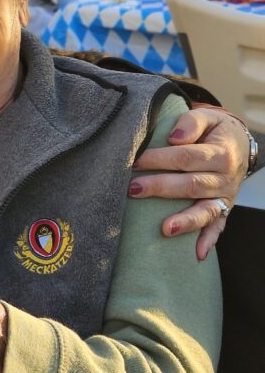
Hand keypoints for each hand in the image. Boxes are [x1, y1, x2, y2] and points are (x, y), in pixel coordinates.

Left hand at [131, 107, 248, 259]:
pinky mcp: (224, 209)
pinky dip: (208, 240)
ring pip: (206, 211)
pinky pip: (218, 227)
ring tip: (165, 229)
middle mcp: (225, 178)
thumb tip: (175, 138)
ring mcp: (225, 197)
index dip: (160, 158)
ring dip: (186, 221)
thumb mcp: (208, 118)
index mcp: (221, 153)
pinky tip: (197, 254)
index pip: (187, 157)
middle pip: (192, 184)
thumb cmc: (214, 131)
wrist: (239, 145)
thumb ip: (191, 122)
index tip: (136, 160)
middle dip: (161, 187)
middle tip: (133, 189)